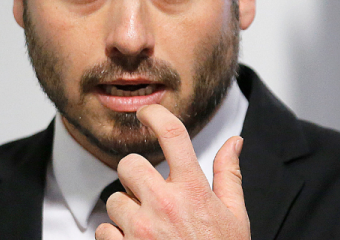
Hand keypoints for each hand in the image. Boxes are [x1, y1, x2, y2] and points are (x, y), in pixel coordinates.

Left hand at [95, 104, 249, 239]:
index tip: (147, 113)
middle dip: (136, 175)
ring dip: (126, 211)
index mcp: (193, 190)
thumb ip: (229, 175)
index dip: (155, 114)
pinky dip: (115, 238)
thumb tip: (234, 141)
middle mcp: (165, 204)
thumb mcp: (235, 216)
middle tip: (149, 192)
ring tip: (149, 229)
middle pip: (129, 164)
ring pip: (114, 200)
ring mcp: (142, 230)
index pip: (172, 134)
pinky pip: (104, 231)